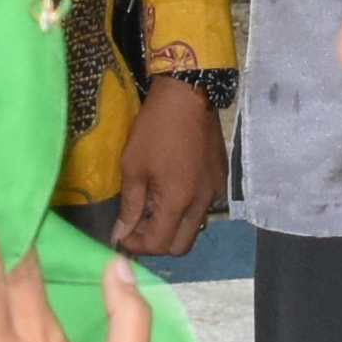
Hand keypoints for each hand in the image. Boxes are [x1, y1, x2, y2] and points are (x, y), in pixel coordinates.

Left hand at [104, 75, 222, 263]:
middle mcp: (202, 203)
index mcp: (179, 202)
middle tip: (138, 225)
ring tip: (153, 208)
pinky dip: (186, 210)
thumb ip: (129, 205)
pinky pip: (204, 208)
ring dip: (173, 228)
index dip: (138, 246)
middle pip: (181, 246)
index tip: (123, 234)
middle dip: (157, 242)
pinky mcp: (220, 179)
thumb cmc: (155, 129)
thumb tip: (121, 233)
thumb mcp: (133, 166)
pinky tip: (172, 191)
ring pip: (195, 228)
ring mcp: (215, 192)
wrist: (189, 95)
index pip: (160, 245)